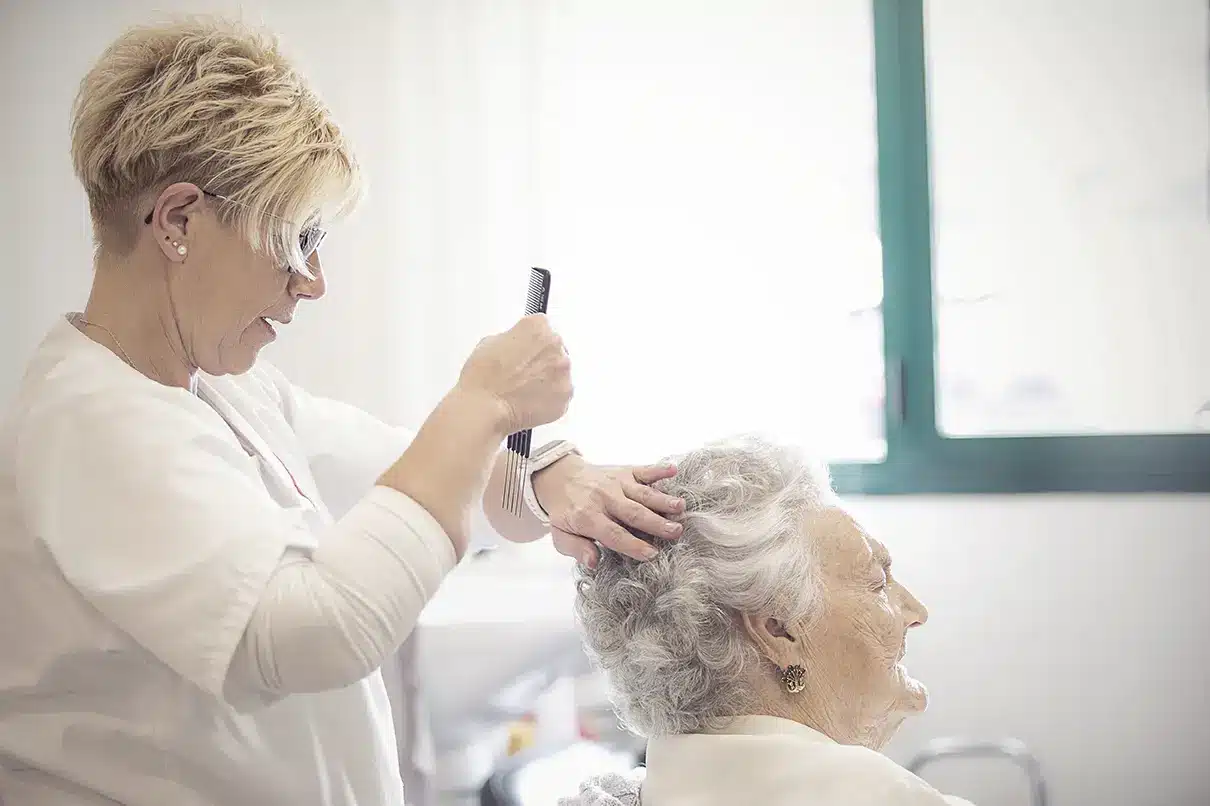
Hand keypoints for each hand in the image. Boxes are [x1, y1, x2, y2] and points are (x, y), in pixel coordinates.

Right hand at [457, 315, 572, 432]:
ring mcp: (564, 371)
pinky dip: (550, 397)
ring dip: (548, 378)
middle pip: (555, 349)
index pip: (542, 328)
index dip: (531, 341)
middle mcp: (556, 345)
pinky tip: (531, 400)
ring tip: (524, 389)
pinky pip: (561, 394)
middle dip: (542, 359)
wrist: (485, 406)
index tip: (525, 350)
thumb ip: (513, 338)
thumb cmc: (484, 377)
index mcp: (538, 326)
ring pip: (560, 372)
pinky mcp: (566, 394)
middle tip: (523, 372)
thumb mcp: (490, 342)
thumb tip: (518, 346)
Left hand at [531, 456, 685, 566]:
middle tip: (676, 532)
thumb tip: (593, 562)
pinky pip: (643, 470)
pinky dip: (658, 470)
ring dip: (662, 499)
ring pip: (641, 493)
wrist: (561, 478)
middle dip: (655, 523)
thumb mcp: (561, 536)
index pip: (613, 534)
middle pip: (632, 513)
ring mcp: (616, 483)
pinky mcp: (625, 471)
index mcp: (587, 516)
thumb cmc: (566, 513)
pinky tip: (673, 470)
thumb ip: (577, 549)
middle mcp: (603, 498)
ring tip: (680, 507)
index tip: (652, 554)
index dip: (632, 545)